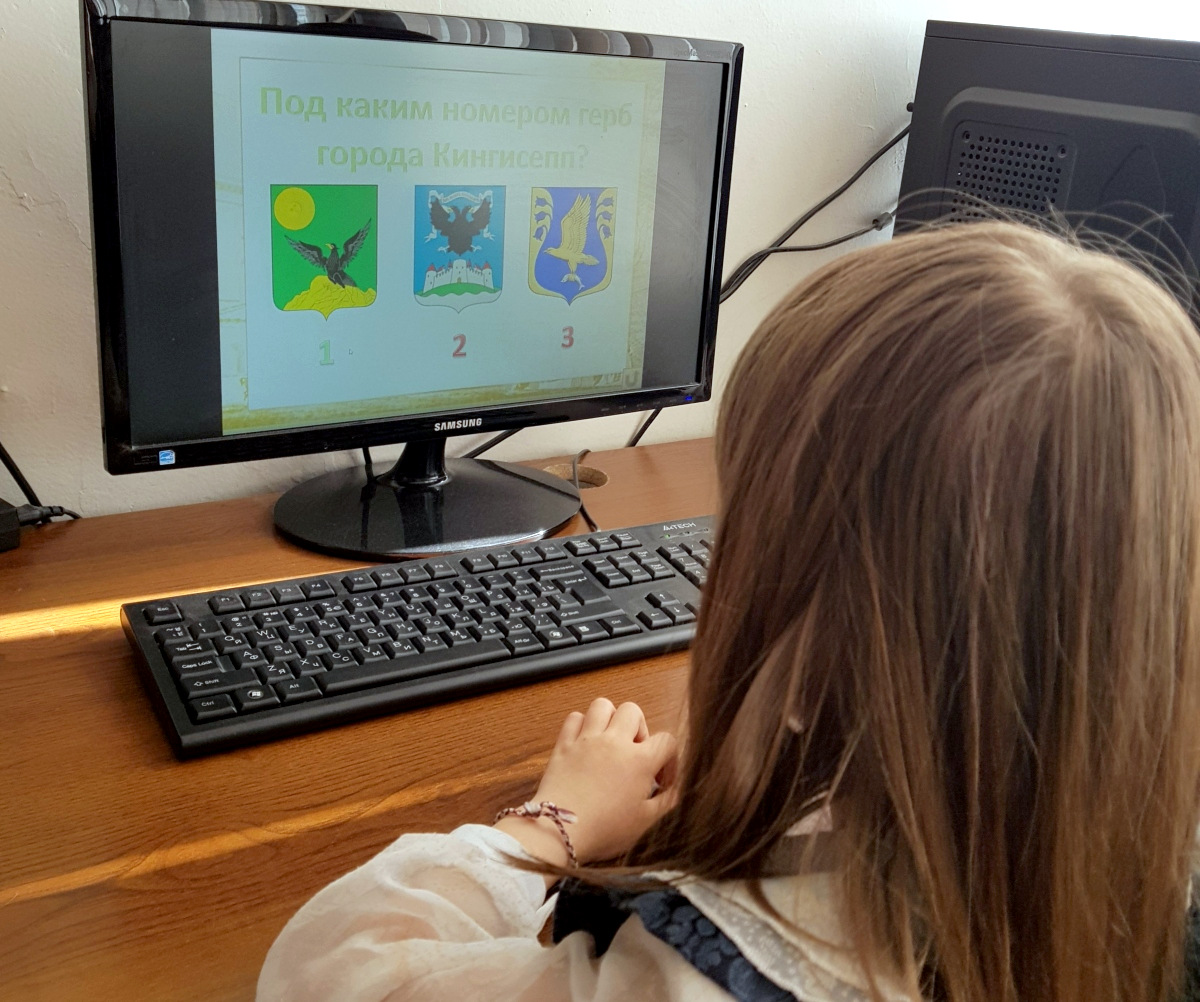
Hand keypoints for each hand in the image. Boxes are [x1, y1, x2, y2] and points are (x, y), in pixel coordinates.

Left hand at [495, 698, 678, 868]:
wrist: (561, 830)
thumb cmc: (606, 830)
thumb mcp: (645, 822)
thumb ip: (666, 802)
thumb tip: (676, 790)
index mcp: (640, 761)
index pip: (667, 741)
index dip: (669, 759)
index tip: (660, 780)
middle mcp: (615, 742)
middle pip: (633, 711)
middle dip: (639, 729)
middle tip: (634, 755)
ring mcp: (587, 740)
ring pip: (602, 705)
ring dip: (610, 719)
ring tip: (610, 742)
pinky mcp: (564, 745)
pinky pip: (574, 718)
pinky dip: (581, 725)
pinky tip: (585, 743)